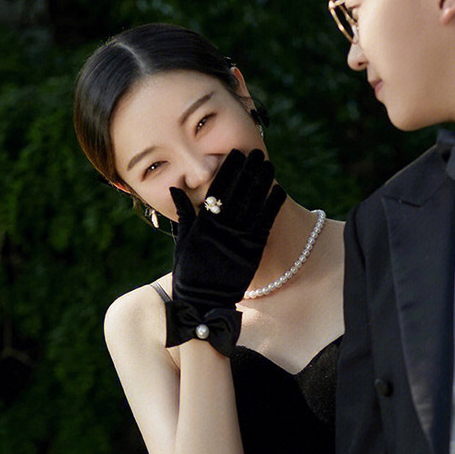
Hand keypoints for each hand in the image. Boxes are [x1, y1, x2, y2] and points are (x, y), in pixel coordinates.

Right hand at [170, 148, 286, 312]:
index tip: (236, 153)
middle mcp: (223, 226)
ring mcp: (239, 237)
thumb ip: (183, 214)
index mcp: (204, 222)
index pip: (218, 188)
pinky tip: (278, 190)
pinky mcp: (253, 250)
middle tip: (257, 153)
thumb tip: (175, 189)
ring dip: (263, 182)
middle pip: (239, 191)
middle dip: (249, 170)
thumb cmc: (190, 271)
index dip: (229, 169)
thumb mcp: (182, 241)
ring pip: (254, 203)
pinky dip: (272, 206)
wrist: (203, 300)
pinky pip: (266, 222)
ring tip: (269, 165)